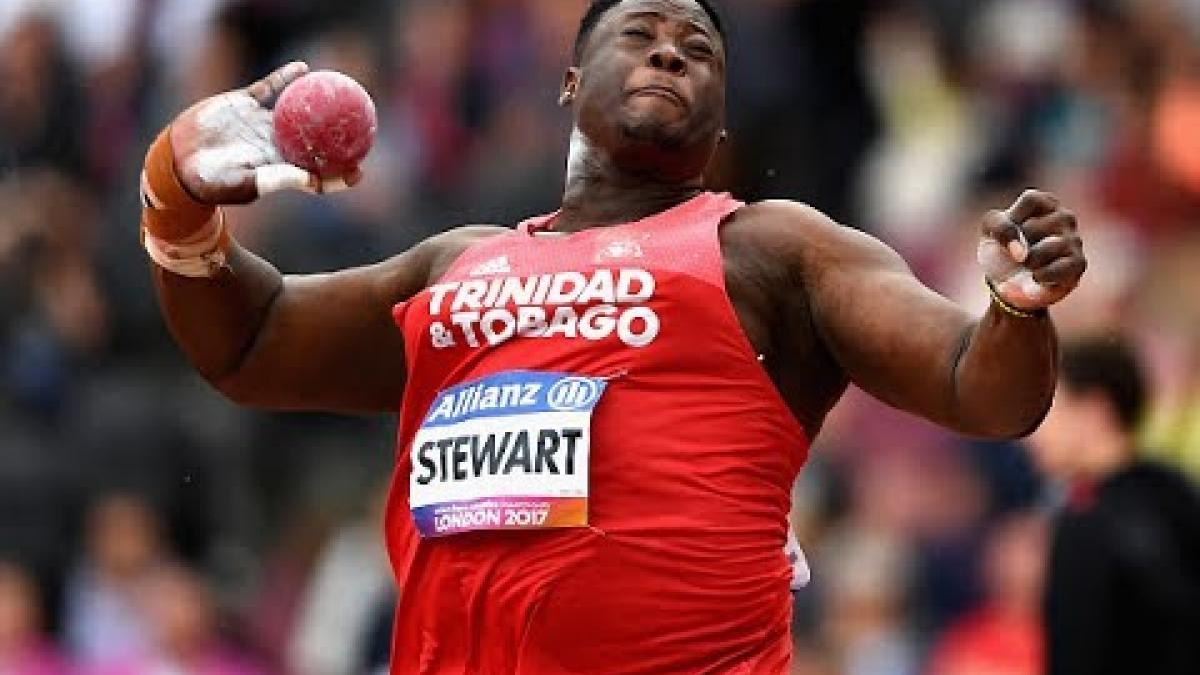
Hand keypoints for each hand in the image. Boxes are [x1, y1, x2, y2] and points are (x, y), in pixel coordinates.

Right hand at [169, 62, 361, 204]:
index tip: (360, 171)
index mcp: (280, 169)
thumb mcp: (247, 184)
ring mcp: (260, 124)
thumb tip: (313, 181)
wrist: (177, 160)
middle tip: (364, 128)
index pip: (317, 174)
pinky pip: (270, 88)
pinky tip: (303, 68)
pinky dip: (286, 78)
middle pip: (314, 142)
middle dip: (337, 139)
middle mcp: (274, 146)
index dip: (339, 174)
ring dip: (316, 103)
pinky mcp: (244, 104)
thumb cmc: (211, 182)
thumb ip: (279, 181)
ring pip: (296, 112)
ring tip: (338, 90)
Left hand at [978, 189, 1086, 310]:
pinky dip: (1041, 276)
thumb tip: (1022, 254)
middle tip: (1017, 254)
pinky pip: (1060, 268)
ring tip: (1027, 266)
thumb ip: (1000, 226)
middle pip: (1033, 228)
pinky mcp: (1079, 263)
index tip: (1001, 236)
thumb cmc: (1002, 250)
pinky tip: (1036, 278)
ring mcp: (1074, 239)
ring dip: (1029, 262)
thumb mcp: (990, 230)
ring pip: (1049, 247)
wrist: (1011, 284)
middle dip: (1017, 246)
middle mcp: (1064, 216)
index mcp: (1044, 202)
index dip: (1012, 221)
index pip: (1031, 199)